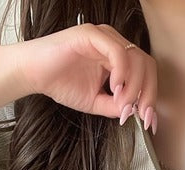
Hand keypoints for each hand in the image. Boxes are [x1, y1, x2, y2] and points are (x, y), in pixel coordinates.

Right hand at [13, 23, 157, 124]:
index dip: (150, 97)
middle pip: (147, 65)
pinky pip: (117, 51)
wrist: (33, 74)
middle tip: (141, 115)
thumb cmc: (61, 83)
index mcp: (117, 59)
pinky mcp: (91, 34)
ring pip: (135, 58)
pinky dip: (121, 72)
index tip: (148, 121)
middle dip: (147, 94)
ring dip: (133, 86)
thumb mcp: (95, 102)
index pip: (145, 74)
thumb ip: (114, 106)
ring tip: (122, 104)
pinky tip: (115, 88)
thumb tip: (134, 113)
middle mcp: (114, 44)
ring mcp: (104, 37)